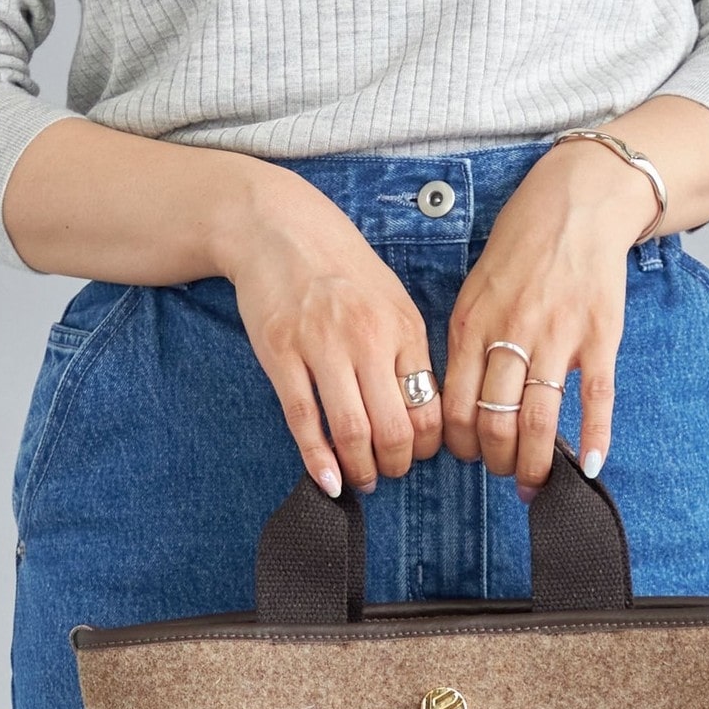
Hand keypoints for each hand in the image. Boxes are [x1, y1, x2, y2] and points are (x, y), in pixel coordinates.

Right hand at [227, 165, 443, 497]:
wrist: (279, 227)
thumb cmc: (340, 267)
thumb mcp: (392, 300)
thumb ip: (408, 352)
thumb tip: (422, 410)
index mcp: (402, 328)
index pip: (429, 407)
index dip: (427, 446)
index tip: (416, 454)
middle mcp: (367, 339)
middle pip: (394, 428)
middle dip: (395, 465)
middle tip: (388, 473)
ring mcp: (322, 347)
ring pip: (351, 431)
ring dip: (360, 469)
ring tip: (361, 479)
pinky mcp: (281, 354)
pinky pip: (304, 420)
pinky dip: (317, 460)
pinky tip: (328, 480)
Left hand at [440, 141, 662, 500]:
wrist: (578, 201)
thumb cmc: (522, 247)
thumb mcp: (475, 290)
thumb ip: (467, 344)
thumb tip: (461, 403)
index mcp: (473, 326)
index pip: (455, 406)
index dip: (460, 444)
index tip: (470, 456)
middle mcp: (512, 334)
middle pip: (495, 421)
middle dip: (497, 461)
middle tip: (505, 473)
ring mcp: (559, 336)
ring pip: (540, 419)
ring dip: (536, 462)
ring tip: (536, 482)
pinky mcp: (600, 335)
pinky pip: (595, 397)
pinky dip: (594, 437)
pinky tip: (589, 466)